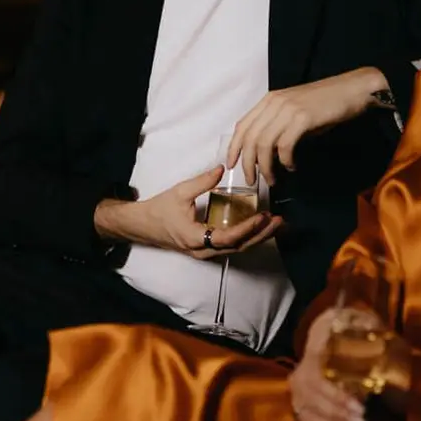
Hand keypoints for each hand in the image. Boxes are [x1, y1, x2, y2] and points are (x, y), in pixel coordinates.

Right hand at [94, 167, 283, 257]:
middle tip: (278, 221)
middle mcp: (203, 250)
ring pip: (237, 249)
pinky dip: (247, 237)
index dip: (247, 228)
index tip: (262, 216)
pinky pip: (231, 246)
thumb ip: (202, 181)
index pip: (227, 238)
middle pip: (238, 247)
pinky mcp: (207, 249)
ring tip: (274, 224)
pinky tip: (258, 227)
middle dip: (260, 235)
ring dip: (257, 237)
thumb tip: (222, 168)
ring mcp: (206, 252)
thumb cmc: (159, 210)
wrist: (142, 225)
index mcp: (196, 238)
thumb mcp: (179, 192)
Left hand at [228, 67, 389, 178]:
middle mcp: (274, 103)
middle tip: (251, 180)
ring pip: (264, 144)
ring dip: (265, 166)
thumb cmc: (327, 103)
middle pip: (250, 137)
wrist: (354, 89)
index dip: (234, 147)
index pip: (242, 125)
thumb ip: (279, 128)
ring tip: (272, 179)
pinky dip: (285, 160)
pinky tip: (291, 167)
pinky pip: (284, 145)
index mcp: (269, 100)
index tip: (232, 164)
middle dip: (247, 163)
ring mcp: (287, 109)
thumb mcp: (296, 113)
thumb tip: (269, 154)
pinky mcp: (302, 118)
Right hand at [289, 306, 382, 420]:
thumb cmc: (345, 333)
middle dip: (338, 418)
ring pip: (308, 419)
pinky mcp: (302, 410)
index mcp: (311, 359)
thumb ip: (361, 323)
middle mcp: (299, 378)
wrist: (329, 338)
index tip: (360, 406)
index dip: (336, 398)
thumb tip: (371, 329)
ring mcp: (298, 397)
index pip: (316, 382)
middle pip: (312, 404)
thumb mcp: (352, 321)